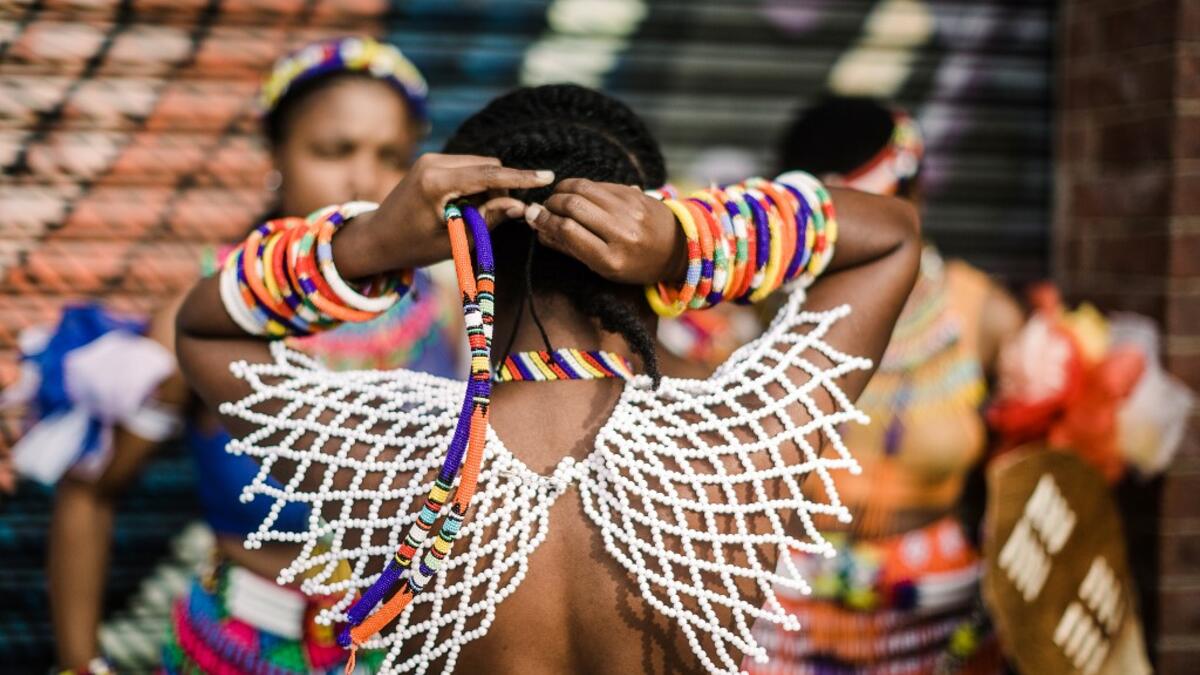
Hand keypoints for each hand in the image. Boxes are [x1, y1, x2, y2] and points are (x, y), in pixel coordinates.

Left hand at [341, 153, 553, 275]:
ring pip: (480, 165)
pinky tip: (465, 208)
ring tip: (473, 217)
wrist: (376, 237)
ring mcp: (431, 159)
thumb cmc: (412, 247)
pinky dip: (476, 185)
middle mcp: (433, 162)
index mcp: (436, 182)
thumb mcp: (454, 242)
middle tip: (496, 218)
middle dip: (502, 188)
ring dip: (489, 187)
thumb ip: (488, 222)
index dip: (521, 177)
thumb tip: (520, 207)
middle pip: (488, 166)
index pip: (489, 174)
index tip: (547, 176)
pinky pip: (468, 167)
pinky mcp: (432, 161)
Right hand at [524, 178, 685, 284]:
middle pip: (573, 205)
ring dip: (563, 190)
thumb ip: (570, 248)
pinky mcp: (634, 193)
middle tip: (545, 208)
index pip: (568, 231)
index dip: (545, 220)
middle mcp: (623, 232)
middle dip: (551, 203)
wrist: (677, 249)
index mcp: (612, 259)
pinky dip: (581, 187)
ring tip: (558, 199)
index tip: (532, 216)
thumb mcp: (603, 268)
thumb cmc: (636, 265)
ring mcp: (630, 209)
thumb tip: (538, 228)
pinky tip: (578, 195)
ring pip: (583, 188)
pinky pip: (599, 183)